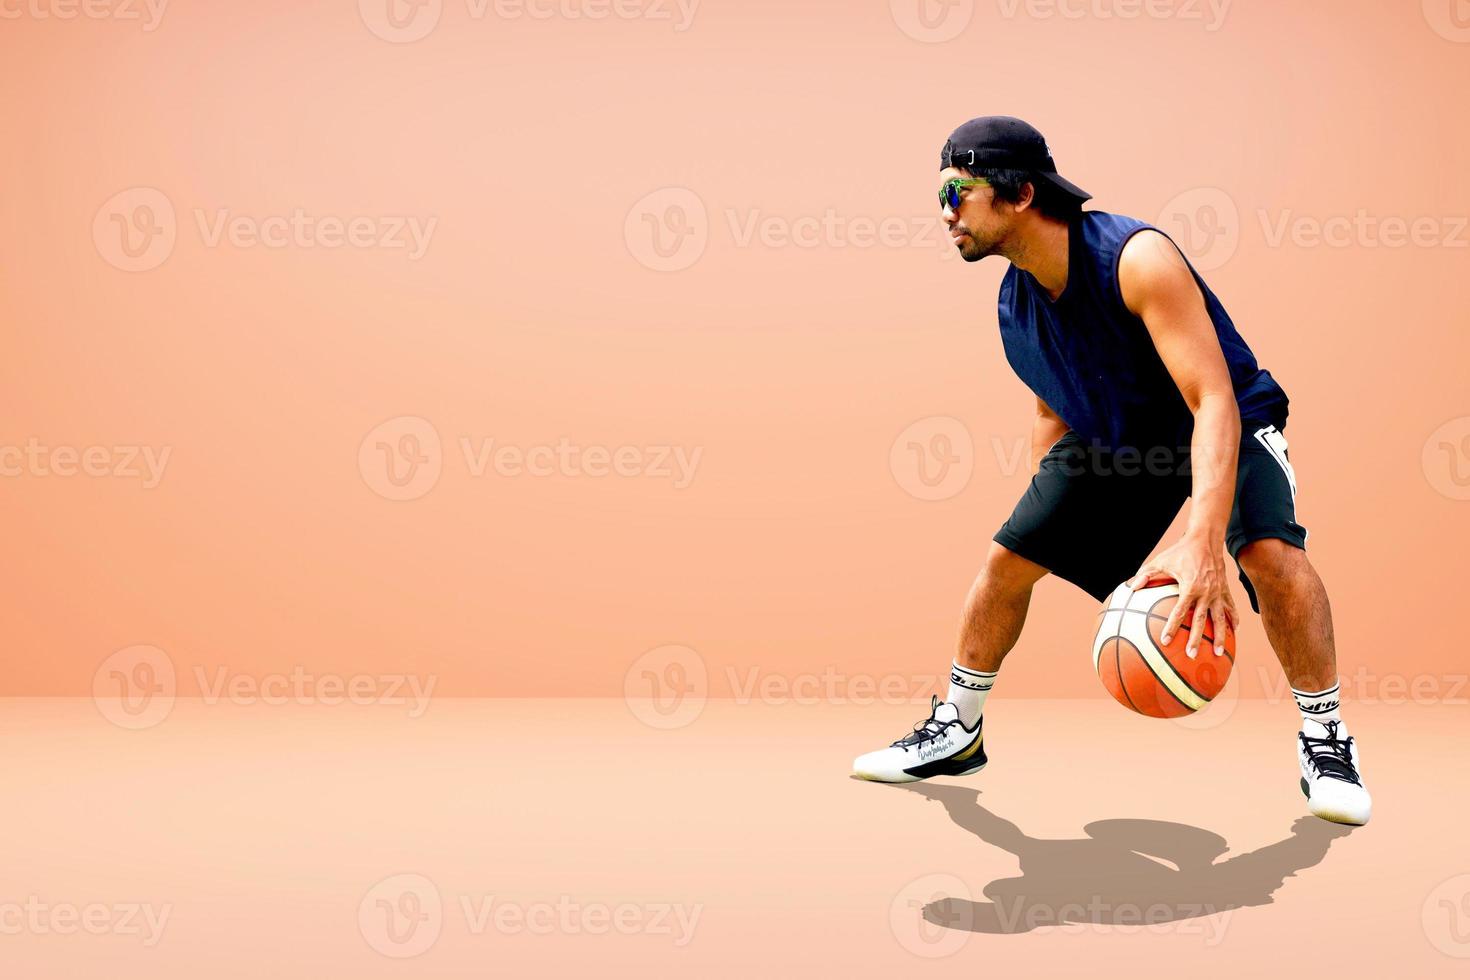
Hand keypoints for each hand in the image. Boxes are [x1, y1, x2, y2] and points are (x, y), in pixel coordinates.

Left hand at [1126, 531, 1236, 657]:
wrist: (1205, 540)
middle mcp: (1206, 592)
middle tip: (1191, 655)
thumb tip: (1131, 587)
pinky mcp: (1225, 590)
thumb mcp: (1160, 561)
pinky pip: (1231, 608)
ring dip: (1221, 637)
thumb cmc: (1180, 551)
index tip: (1165, 641)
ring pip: (1220, 619)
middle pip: (1201, 621)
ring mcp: (1218, 592)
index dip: (1171, 627)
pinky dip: (1233, 620)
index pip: (1179, 612)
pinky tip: (1235, 632)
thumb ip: (1146, 574)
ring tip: (1219, 653)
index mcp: (1190, 587)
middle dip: (1197, 640)